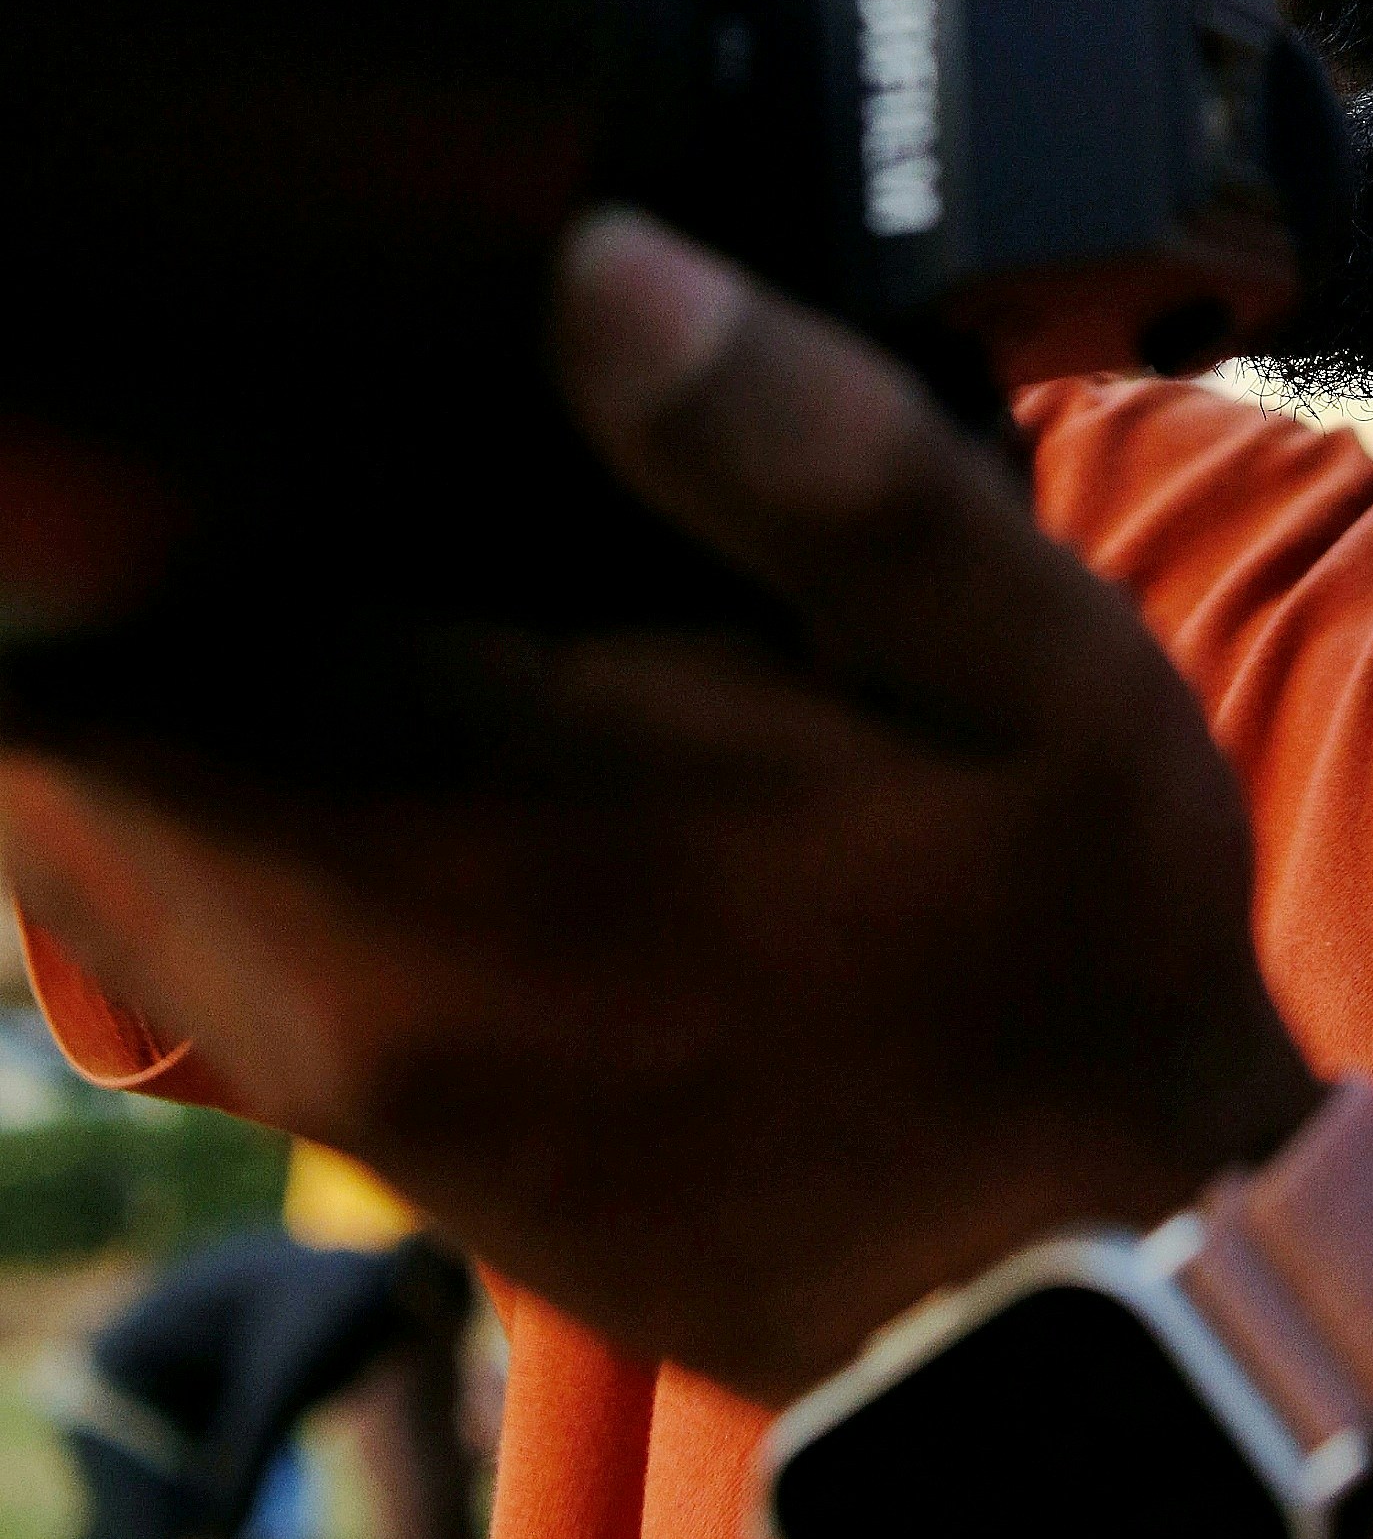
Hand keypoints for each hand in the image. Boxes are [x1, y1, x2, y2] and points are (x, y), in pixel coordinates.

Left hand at [0, 219, 1319, 1409]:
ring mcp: (343, 1078)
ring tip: (337, 543)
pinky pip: (189, 920)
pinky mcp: (379, 1123)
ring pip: (100, 838)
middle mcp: (338, 987)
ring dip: (170, 687)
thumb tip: (602, 267)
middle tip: (294, 432)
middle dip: (141, 565)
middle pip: (68, 735)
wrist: (1103, 1271)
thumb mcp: (1031, 664)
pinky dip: (222, 791)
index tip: (232, 361)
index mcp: (458, 843)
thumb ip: (814, 453)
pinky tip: (392, 696)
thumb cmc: (1070, 958)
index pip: (113, 639)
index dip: (135, 478)